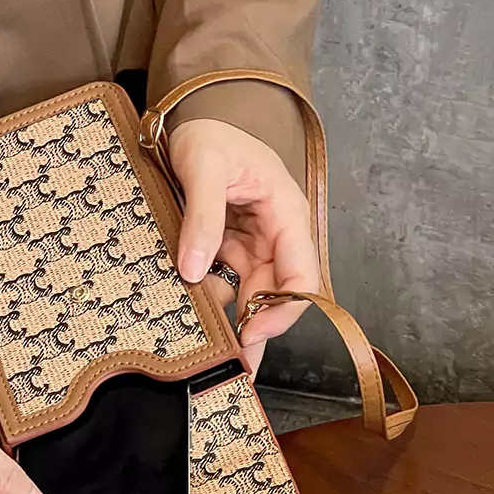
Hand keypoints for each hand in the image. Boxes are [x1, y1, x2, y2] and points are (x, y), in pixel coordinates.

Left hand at [170, 119, 318, 372]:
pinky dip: (212, 303)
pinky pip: (225, 282)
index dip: (284, 310)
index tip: (253, 332)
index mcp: (286, 214)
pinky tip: (196, 324)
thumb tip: (194, 271)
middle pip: (276, 294)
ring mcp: (252, 244)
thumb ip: (203, 217)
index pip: (302, 274)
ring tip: (216, 360)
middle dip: (257, 331)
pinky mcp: (229, 249)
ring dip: (235, 324)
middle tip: (236, 369)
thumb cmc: (209, 135)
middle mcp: (275, 235)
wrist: (191, 123)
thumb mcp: (205, 167)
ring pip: (250, 295)